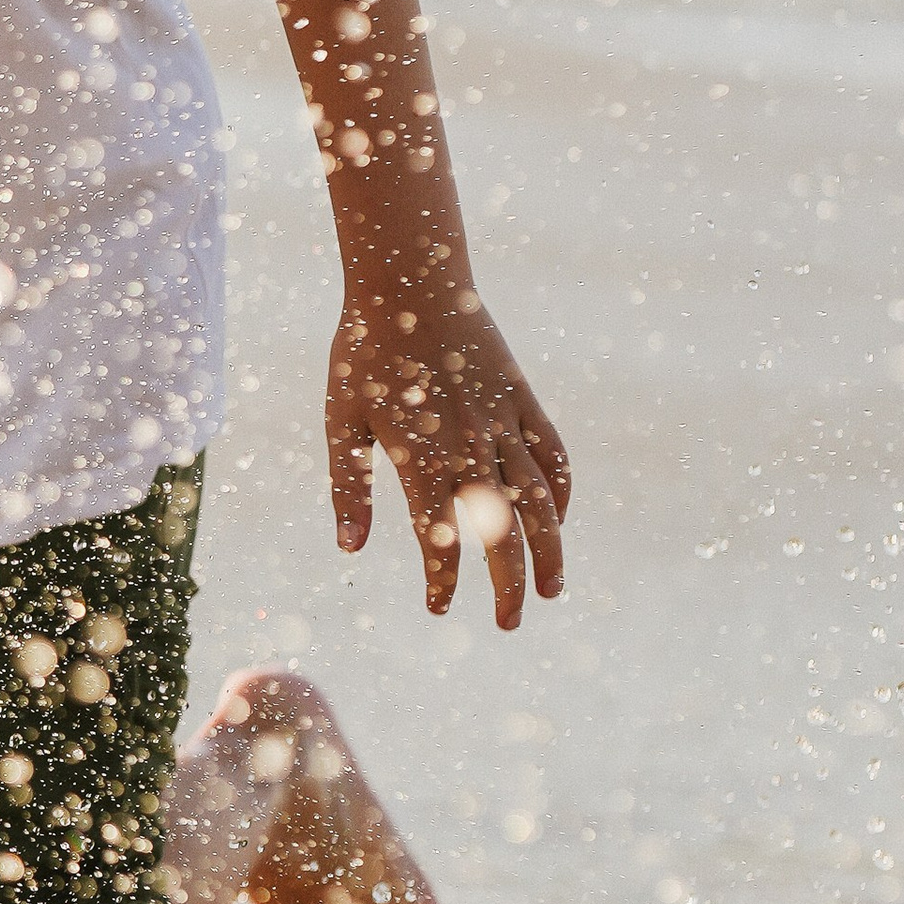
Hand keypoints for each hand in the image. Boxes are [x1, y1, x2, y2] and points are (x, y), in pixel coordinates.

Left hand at [326, 287, 569, 628]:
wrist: (409, 279)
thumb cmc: (365, 352)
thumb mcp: (342, 420)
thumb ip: (350, 487)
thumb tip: (351, 549)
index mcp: (422, 455)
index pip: (440, 538)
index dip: (442, 580)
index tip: (439, 609)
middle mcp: (471, 445)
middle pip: (501, 532)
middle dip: (506, 585)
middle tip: (506, 624)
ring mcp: (504, 422)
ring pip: (539, 500)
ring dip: (549, 550)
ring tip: (552, 591)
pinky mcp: (523, 398)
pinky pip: (553, 454)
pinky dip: (561, 491)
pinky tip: (557, 520)